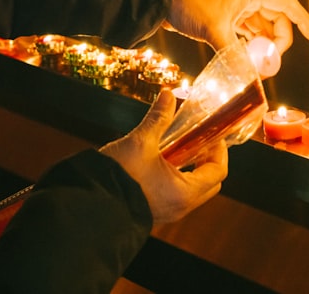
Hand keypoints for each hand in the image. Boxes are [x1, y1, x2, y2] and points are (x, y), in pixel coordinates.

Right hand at [98, 89, 227, 224]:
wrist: (89, 204)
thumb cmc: (118, 176)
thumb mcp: (140, 142)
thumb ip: (158, 118)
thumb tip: (168, 95)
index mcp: (184, 192)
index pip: (218, 171)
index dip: (219, 150)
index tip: (211, 135)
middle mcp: (180, 207)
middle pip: (209, 184)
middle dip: (207, 160)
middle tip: (197, 141)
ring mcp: (167, 213)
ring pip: (193, 191)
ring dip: (191, 170)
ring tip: (178, 149)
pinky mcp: (154, 213)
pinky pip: (176, 196)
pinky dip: (177, 179)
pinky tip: (162, 163)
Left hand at [164, 0, 308, 52]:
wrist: (162, 0)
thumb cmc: (189, 5)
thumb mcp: (214, 31)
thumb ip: (234, 56)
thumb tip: (250, 78)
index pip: (287, 5)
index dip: (303, 21)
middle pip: (277, 20)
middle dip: (278, 42)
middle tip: (271, 63)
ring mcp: (238, 7)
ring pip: (262, 28)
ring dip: (264, 46)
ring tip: (260, 65)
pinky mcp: (228, 16)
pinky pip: (248, 31)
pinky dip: (251, 45)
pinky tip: (249, 58)